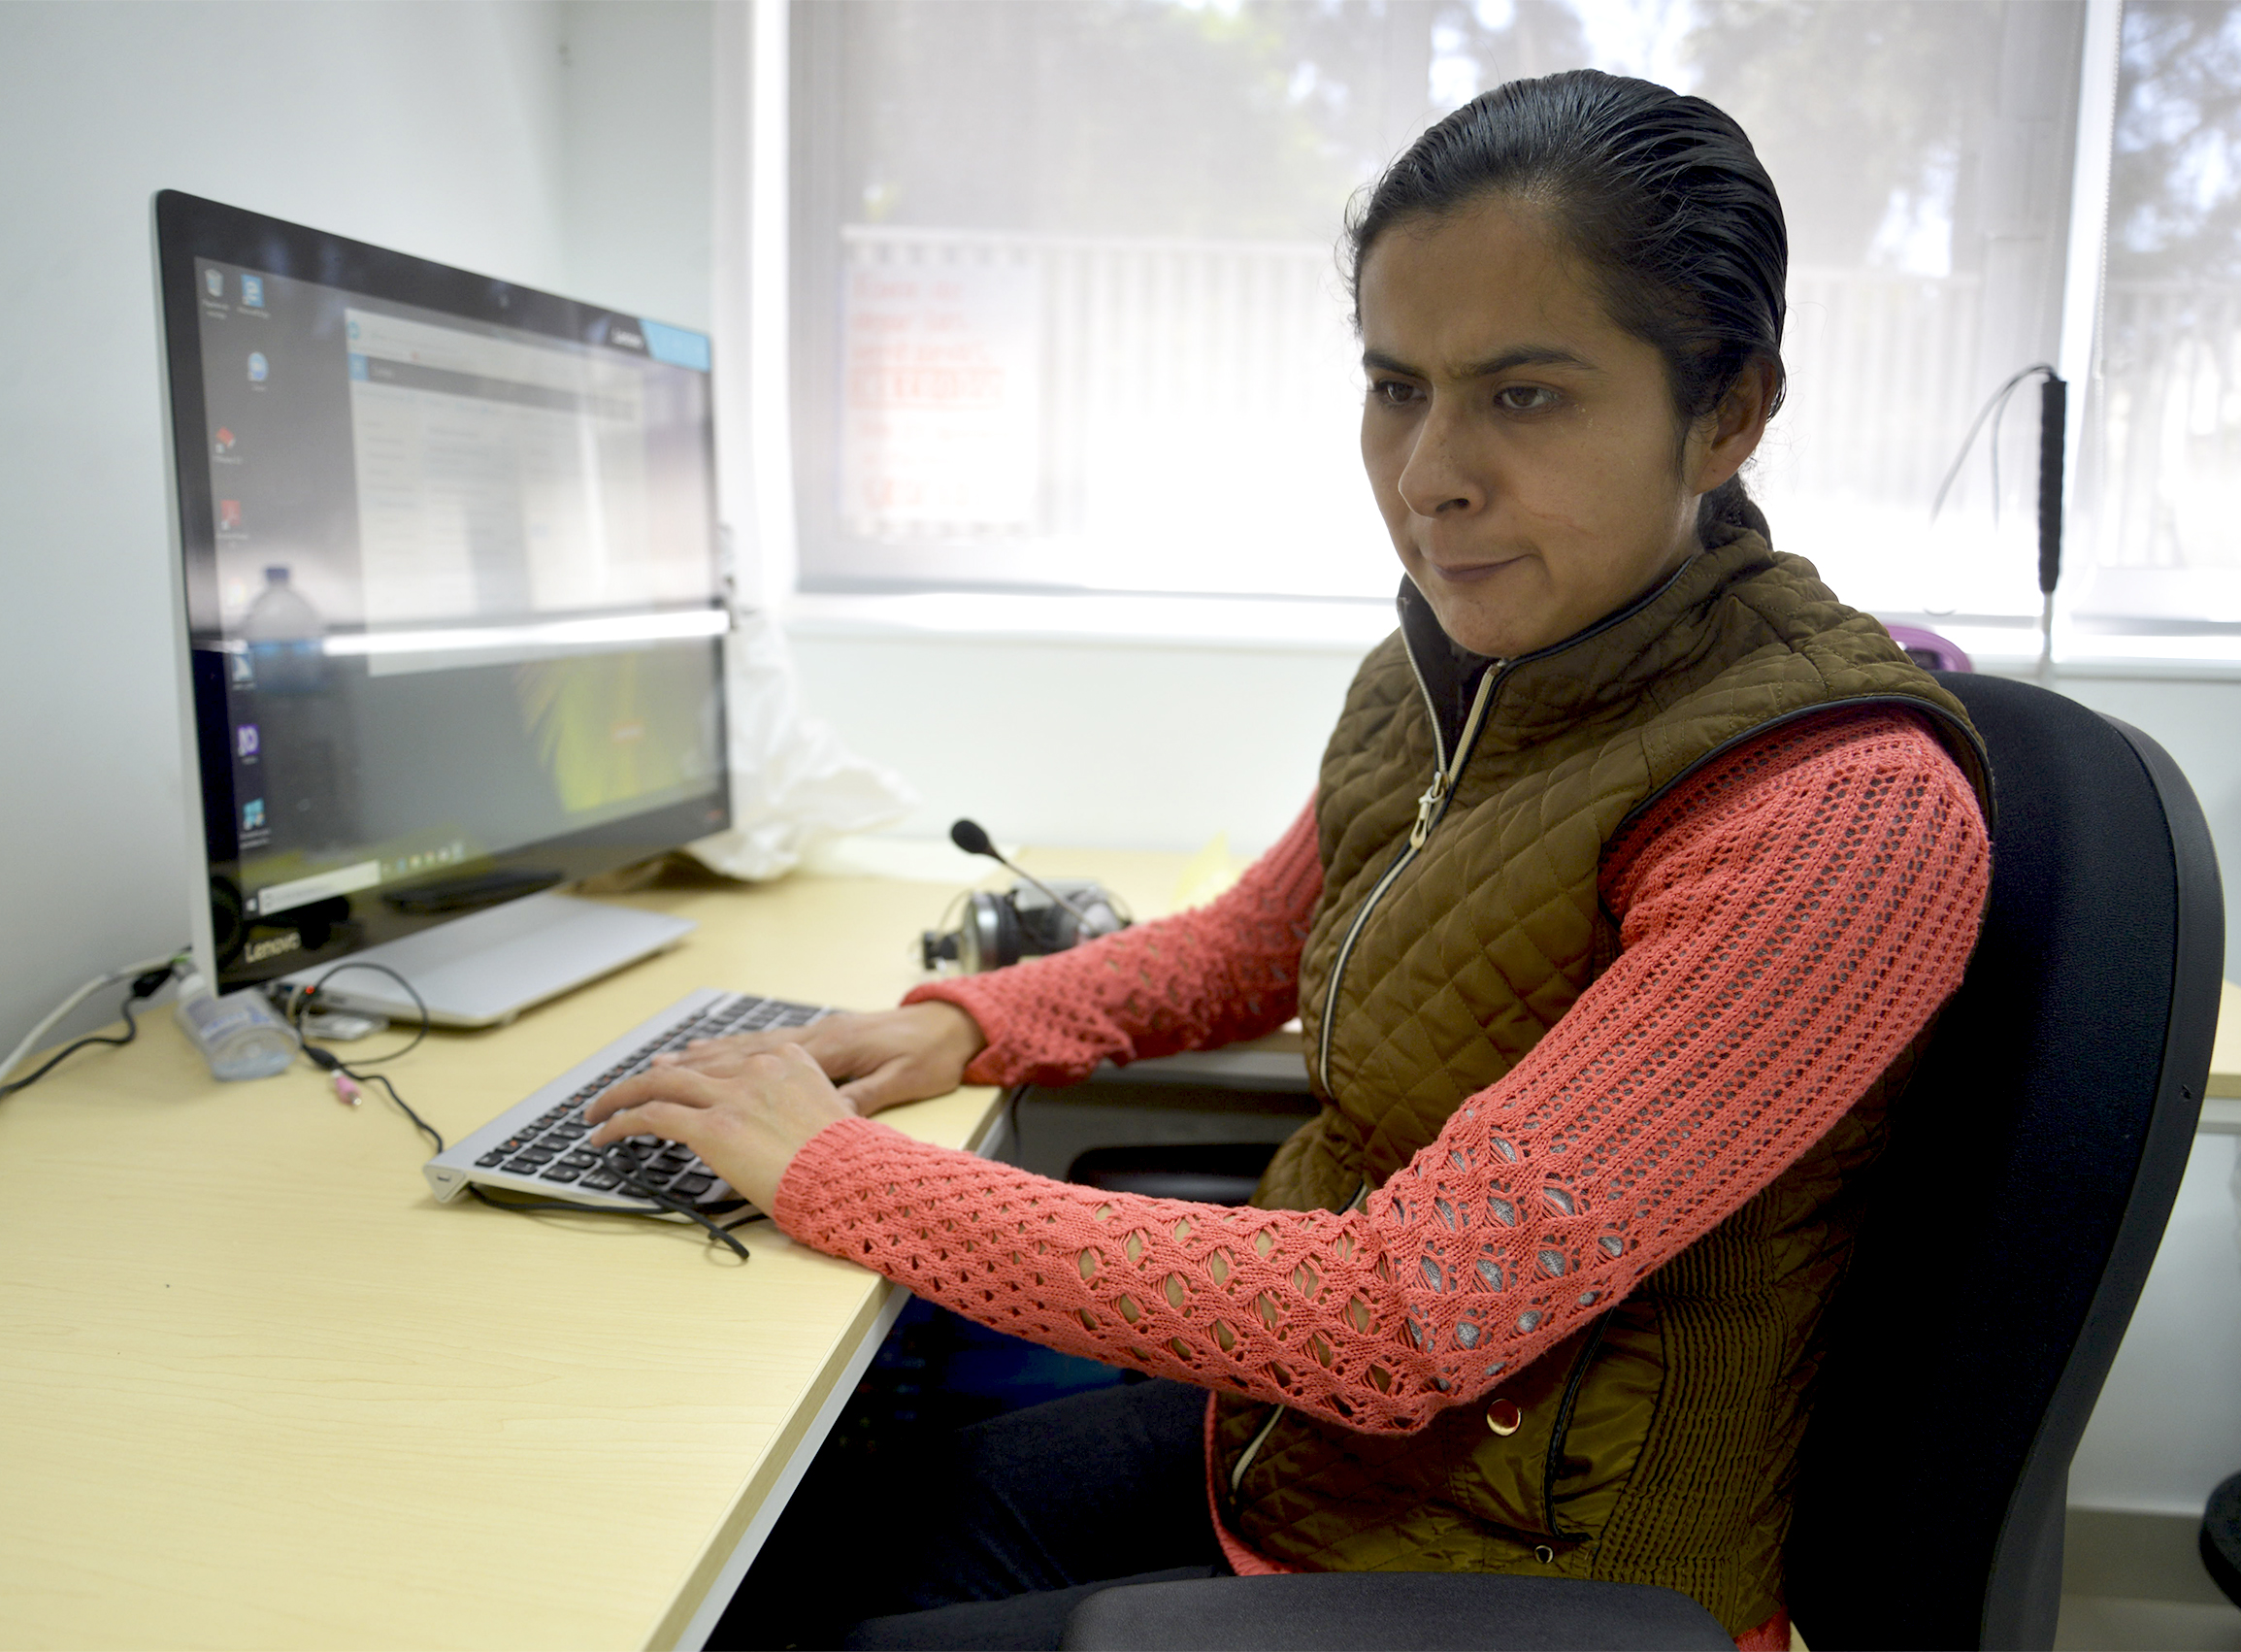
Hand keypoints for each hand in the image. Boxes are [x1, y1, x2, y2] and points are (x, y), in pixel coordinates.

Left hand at [585, 1041, 851, 1214]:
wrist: (854, 1179)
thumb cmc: (846, 1161)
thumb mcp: (827, 1111)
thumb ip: (791, 1102)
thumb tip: (764, 1120)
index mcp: (787, 1059)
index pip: (722, 1058)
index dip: (685, 1066)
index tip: (665, 1073)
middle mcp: (757, 1068)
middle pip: (686, 1065)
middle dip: (647, 1077)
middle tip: (619, 1093)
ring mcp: (733, 1094)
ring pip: (658, 1082)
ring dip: (620, 1096)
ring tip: (597, 1111)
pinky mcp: (713, 1126)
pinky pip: (651, 1116)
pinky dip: (620, 1123)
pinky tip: (604, 1134)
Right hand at [647, 1001, 987, 1116]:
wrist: (954, 1024)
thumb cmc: (930, 1055)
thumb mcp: (901, 1083)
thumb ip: (860, 1099)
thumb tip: (824, 1116)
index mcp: (823, 1051)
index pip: (737, 1072)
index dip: (686, 1087)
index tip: (643, 1102)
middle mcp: (806, 1040)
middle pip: (724, 1056)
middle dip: (669, 1074)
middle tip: (624, 1090)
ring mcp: (808, 1038)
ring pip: (737, 1048)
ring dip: (693, 1059)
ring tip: (653, 1068)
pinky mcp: (816, 1040)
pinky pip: (759, 1044)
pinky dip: (727, 1051)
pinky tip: (709, 1059)